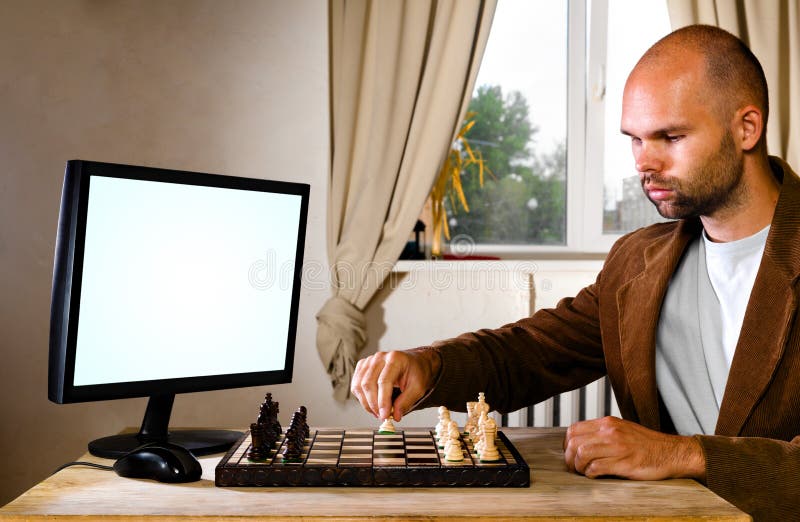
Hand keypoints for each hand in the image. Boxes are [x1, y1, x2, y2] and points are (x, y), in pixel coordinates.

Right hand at [350, 348, 440, 421]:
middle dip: (373, 404)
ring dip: (366, 403)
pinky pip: (355, 385)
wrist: (414, 363)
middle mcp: (379, 357)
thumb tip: (394, 415)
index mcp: (395, 359)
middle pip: (368, 383)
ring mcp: (369, 361)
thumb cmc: (416, 372)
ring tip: (378, 412)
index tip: (384, 415)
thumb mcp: (418, 388)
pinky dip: (361, 398)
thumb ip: (406, 402)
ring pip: (358, 386)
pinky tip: (371, 403)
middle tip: (382, 416)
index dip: (382, 401)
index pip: (384, 381)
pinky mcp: (362, 367)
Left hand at [563, 416, 705, 480]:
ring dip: (579, 467)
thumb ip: (602, 433)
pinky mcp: (624, 462)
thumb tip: (580, 443)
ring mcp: (617, 446)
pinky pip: (596, 468)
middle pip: (574, 442)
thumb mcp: (622, 430)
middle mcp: (610, 431)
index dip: (567, 445)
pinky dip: (591, 474)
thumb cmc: (647, 445)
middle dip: (569, 458)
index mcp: (607, 423)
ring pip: (581, 454)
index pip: (573, 429)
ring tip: (585, 472)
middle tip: (574, 468)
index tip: (571, 455)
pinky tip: (596, 476)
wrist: (672, 453)